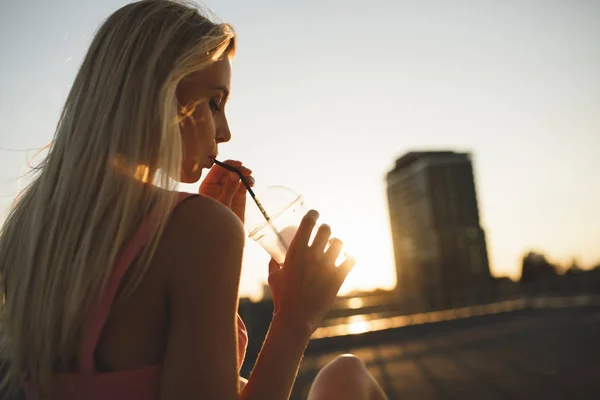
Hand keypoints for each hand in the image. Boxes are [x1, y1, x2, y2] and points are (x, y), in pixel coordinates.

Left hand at [199, 160, 253, 222]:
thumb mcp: (222, 204)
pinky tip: (251, 183)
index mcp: (207, 186)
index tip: (238, 164)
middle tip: (246, 172)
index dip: (228, 164)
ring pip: (237, 176)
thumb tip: (235, 173)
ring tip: (250, 179)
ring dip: (244, 174)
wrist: (224, 237)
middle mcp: (217, 187)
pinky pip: (243, 184)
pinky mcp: (238, 196)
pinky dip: (248, 181)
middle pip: (228, 171)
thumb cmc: (217, 222)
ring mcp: (228, 191)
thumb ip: (228, 189)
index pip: (217, 170)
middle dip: (238, 169)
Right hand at [267, 210, 355, 335]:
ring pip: (339, 243)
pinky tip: (346, 259)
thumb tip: (274, 257)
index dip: (313, 215)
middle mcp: (313, 255)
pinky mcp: (338, 278)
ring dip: (336, 243)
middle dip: (325, 230)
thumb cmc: (282, 298)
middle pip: (326, 229)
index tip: (314, 214)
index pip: (309, 222)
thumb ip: (274, 264)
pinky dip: (349, 257)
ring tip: (334, 247)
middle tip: (323, 234)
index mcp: (297, 251)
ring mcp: (327, 266)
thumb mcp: (273, 277)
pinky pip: (351, 259)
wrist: (296, 318)